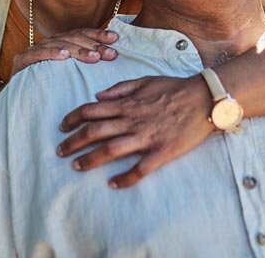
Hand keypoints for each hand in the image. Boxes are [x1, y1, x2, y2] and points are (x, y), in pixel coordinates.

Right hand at [10, 28, 118, 75]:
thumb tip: (111, 56)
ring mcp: (35, 49)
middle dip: (94, 45)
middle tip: (110, 54)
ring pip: (60, 45)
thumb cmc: (49, 85)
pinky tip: (64, 55)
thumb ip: (85, 63)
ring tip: (94, 57)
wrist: (18, 97)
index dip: (98, 35)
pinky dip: (51, 53)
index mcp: (61, 42)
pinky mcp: (21, 60)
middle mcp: (49, 42)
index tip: (115, 39)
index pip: (82, 33)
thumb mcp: (70, 73)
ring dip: (78, 50)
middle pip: (74, 38)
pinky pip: (38, 54)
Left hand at [57, 75, 213, 187]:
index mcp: (127, 103)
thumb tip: (98, 97)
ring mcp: (146, 137)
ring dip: (90, 159)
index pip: (91, 110)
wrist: (204, 98)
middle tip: (60, 152)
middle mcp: (132, 120)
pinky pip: (139, 169)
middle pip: (94, 131)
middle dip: (73, 142)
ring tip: (76, 167)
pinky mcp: (161, 152)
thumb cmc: (174, 88)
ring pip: (110, 150)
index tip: (62, 127)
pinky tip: (113, 184)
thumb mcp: (145, 80)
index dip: (73, 118)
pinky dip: (124, 178)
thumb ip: (120, 89)